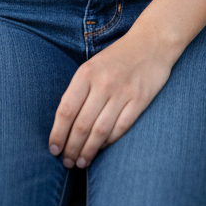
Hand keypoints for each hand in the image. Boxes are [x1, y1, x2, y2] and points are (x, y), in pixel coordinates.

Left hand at [48, 29, 173, 167]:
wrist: (151, 42)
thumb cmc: (117, 58)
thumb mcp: (92, 66)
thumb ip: (79, 91)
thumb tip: (64, 124)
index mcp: (86, 74)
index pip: (66, 110)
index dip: (58, 134)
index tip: (53, 149)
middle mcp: (102, 84)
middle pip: (82, 125)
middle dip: (71, 148)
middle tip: (66, 162)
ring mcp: (122, 92)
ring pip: (100, 131)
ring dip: (88, 151)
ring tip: (81, 162)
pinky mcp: (139, 100)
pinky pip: (120, 128)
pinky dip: (109, 142)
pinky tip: (102, 149)